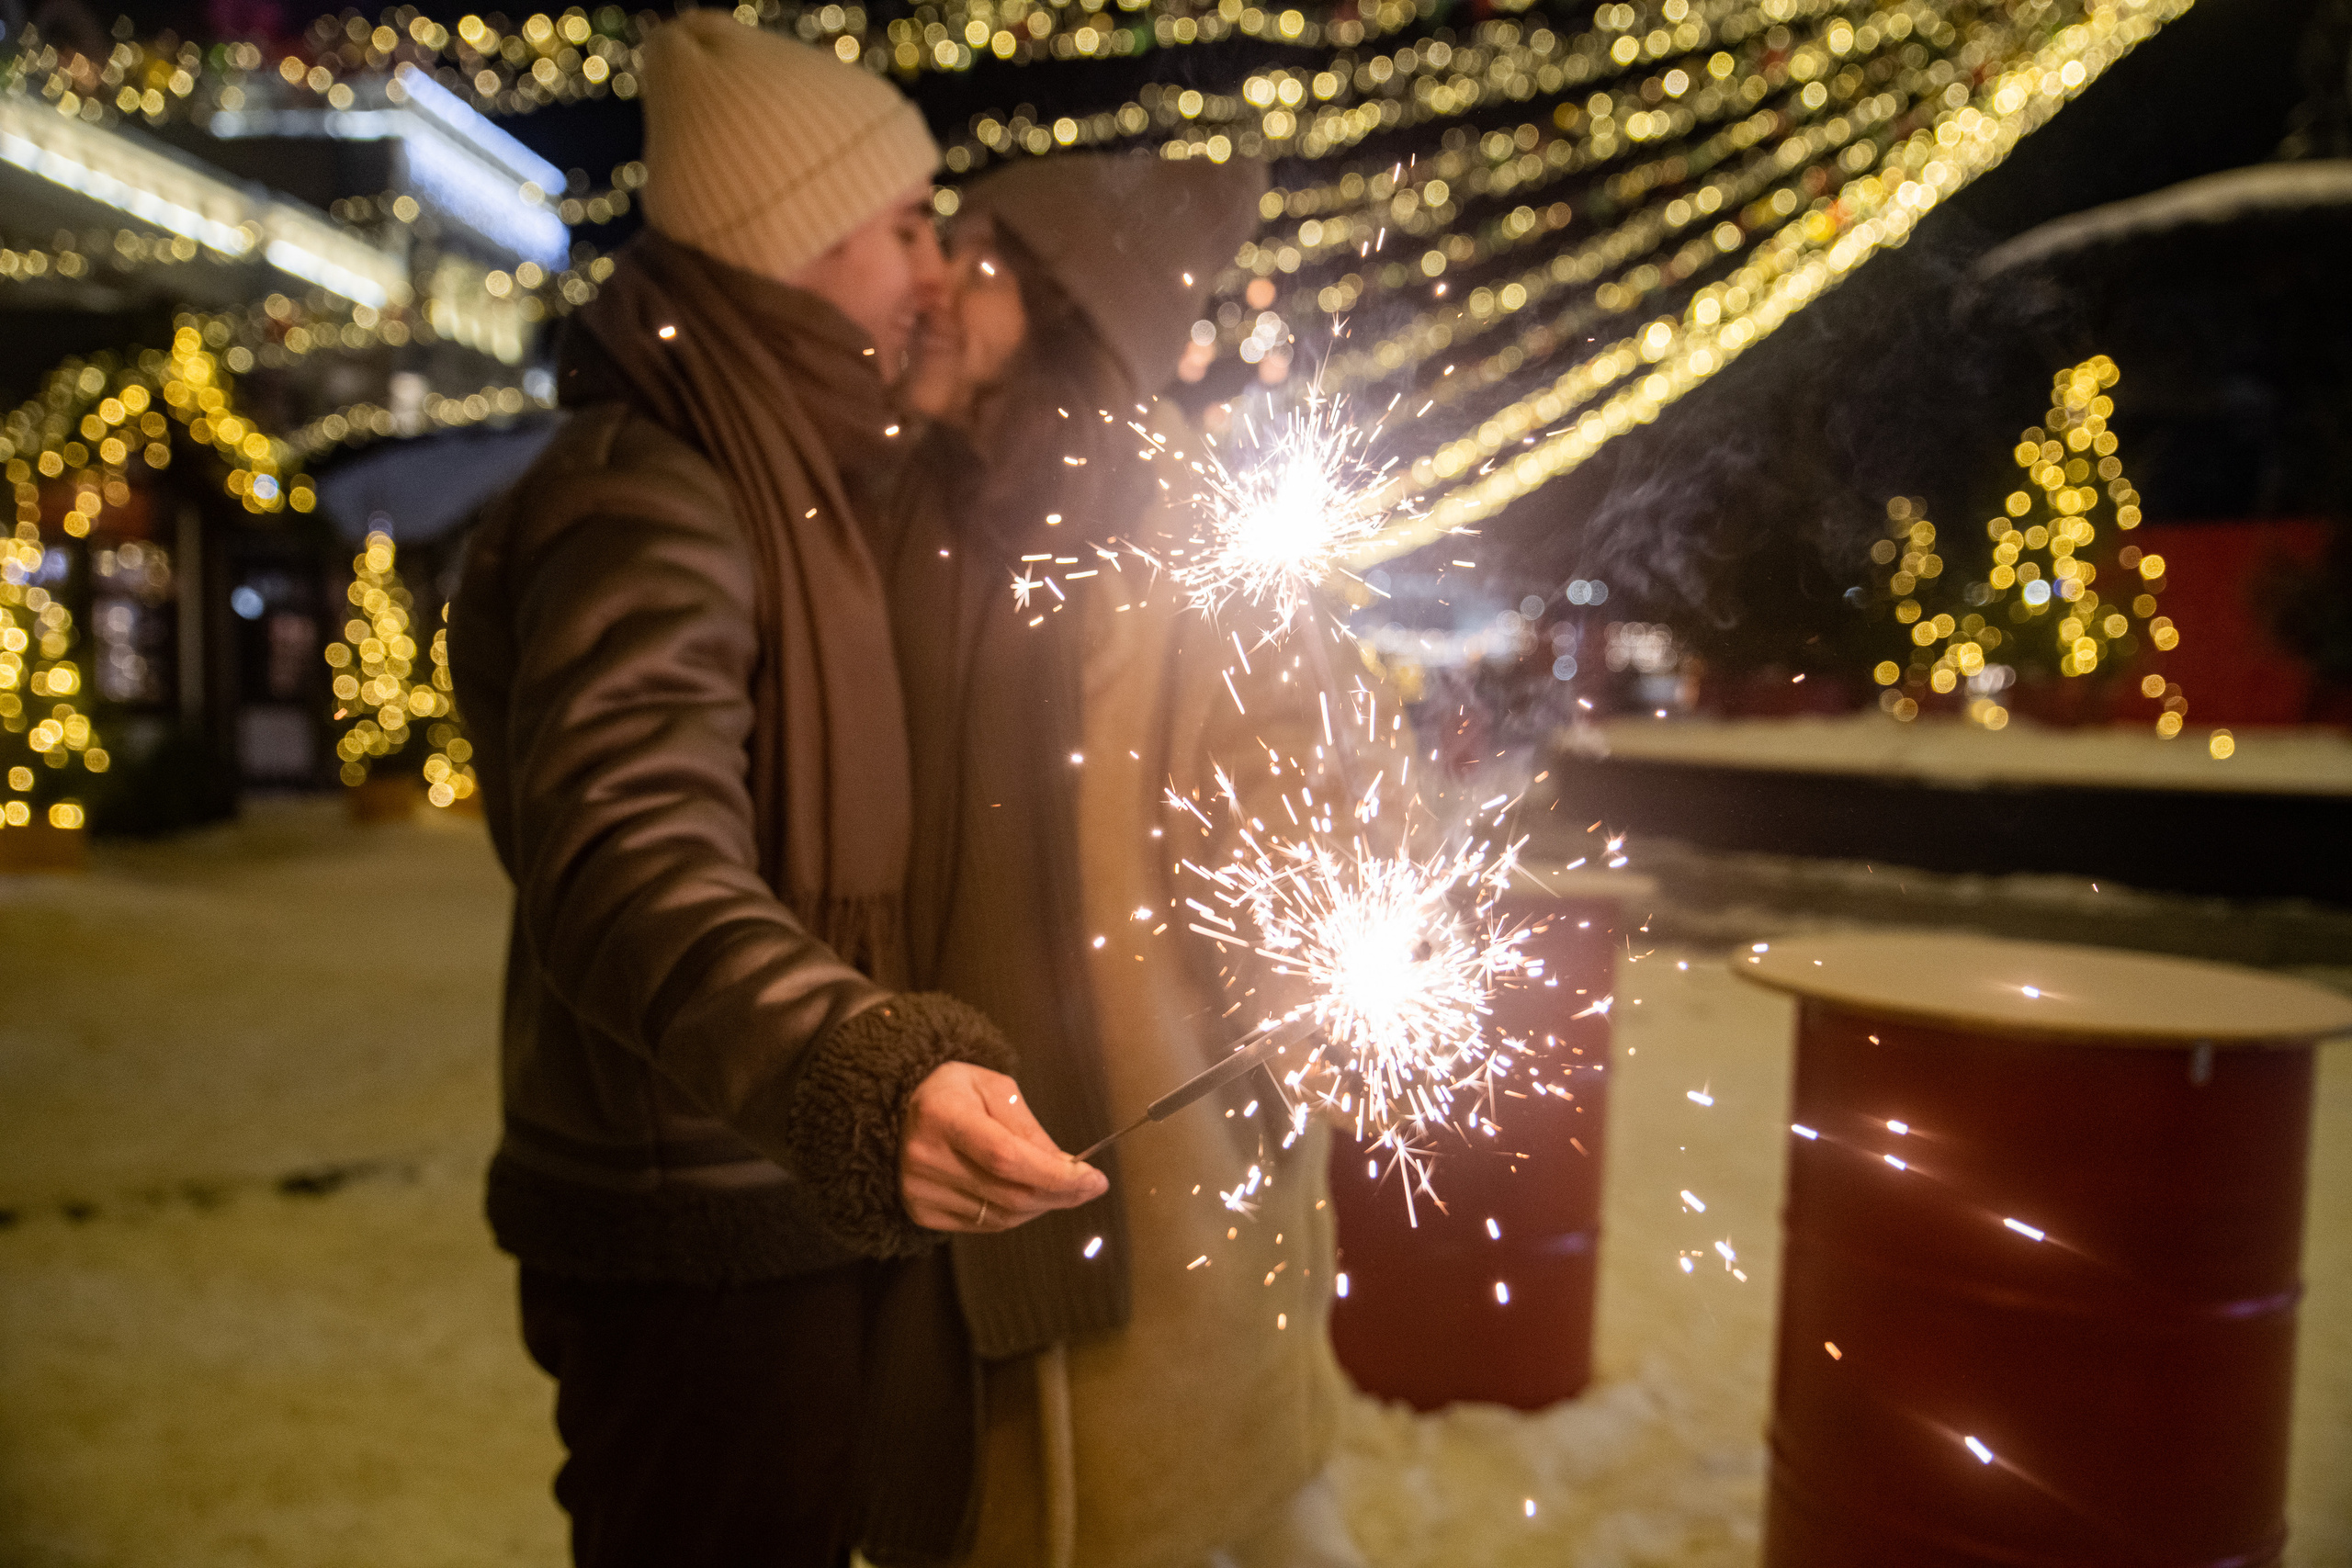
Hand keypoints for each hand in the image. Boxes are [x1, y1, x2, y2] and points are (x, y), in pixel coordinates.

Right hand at [900, 1061, 1107, 1232]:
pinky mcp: (920, 1212)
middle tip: (1089, 1187)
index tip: (1094, 1180)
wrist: (892, 1110)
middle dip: (1059, 1195)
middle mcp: (927, 1159)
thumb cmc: (952, 1092)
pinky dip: (1014, 1215)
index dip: (1055, 1175)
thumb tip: (1066, 1168)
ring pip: (1000, 1217)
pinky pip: (983, 1225)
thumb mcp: (993, 1089)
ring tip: (1058, 1189)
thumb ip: (1028, 1128)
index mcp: (944, 1116)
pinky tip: (1026, 1197)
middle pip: (1008, 1194)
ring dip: (1040, 1206)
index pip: (1006, 1157)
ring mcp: (920, 1191)